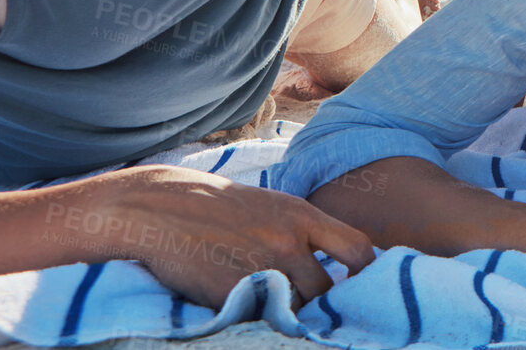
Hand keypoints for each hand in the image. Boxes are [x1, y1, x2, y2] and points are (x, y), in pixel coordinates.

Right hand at [103, 164, 374, 310]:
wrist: (158, 209)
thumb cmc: (218, 209)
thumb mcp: (270, 207)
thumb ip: (305, 233)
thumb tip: (340, 265)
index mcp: (300, 216)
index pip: (358, 249)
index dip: (367, 273)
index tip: (361, 288)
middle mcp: (285, 242)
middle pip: (326, 290)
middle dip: (321, 303)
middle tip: (311, 308)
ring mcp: (258, 269)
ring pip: (295, 309)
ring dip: (290, 314)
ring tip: (274, 306)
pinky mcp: (229, 296)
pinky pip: (259, 319)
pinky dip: (258, 319)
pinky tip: (247, 310)